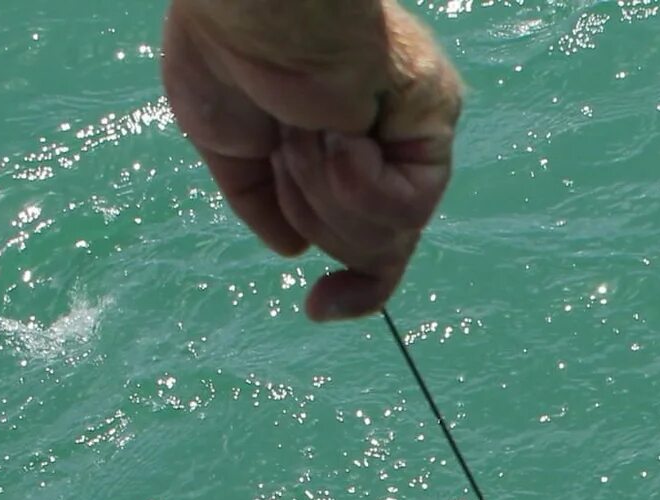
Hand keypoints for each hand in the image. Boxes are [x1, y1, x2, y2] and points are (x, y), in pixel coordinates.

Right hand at [161, 0, 461, 320]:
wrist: (247, 8)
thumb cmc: (227, 51)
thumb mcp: (228, 142)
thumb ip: (259, 200)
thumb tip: (293, 251)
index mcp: (339, 147)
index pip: (373, 238)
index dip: (357, 290)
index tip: (320, 310)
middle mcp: (386, 145)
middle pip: (375, 250)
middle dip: (315, 219)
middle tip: (287, 152)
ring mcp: (412, 137)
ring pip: (385, 238)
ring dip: (323, 196)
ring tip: (302, 131)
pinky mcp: (433, 126)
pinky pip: (403, 210)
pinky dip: (355, 185)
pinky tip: (338, 136)